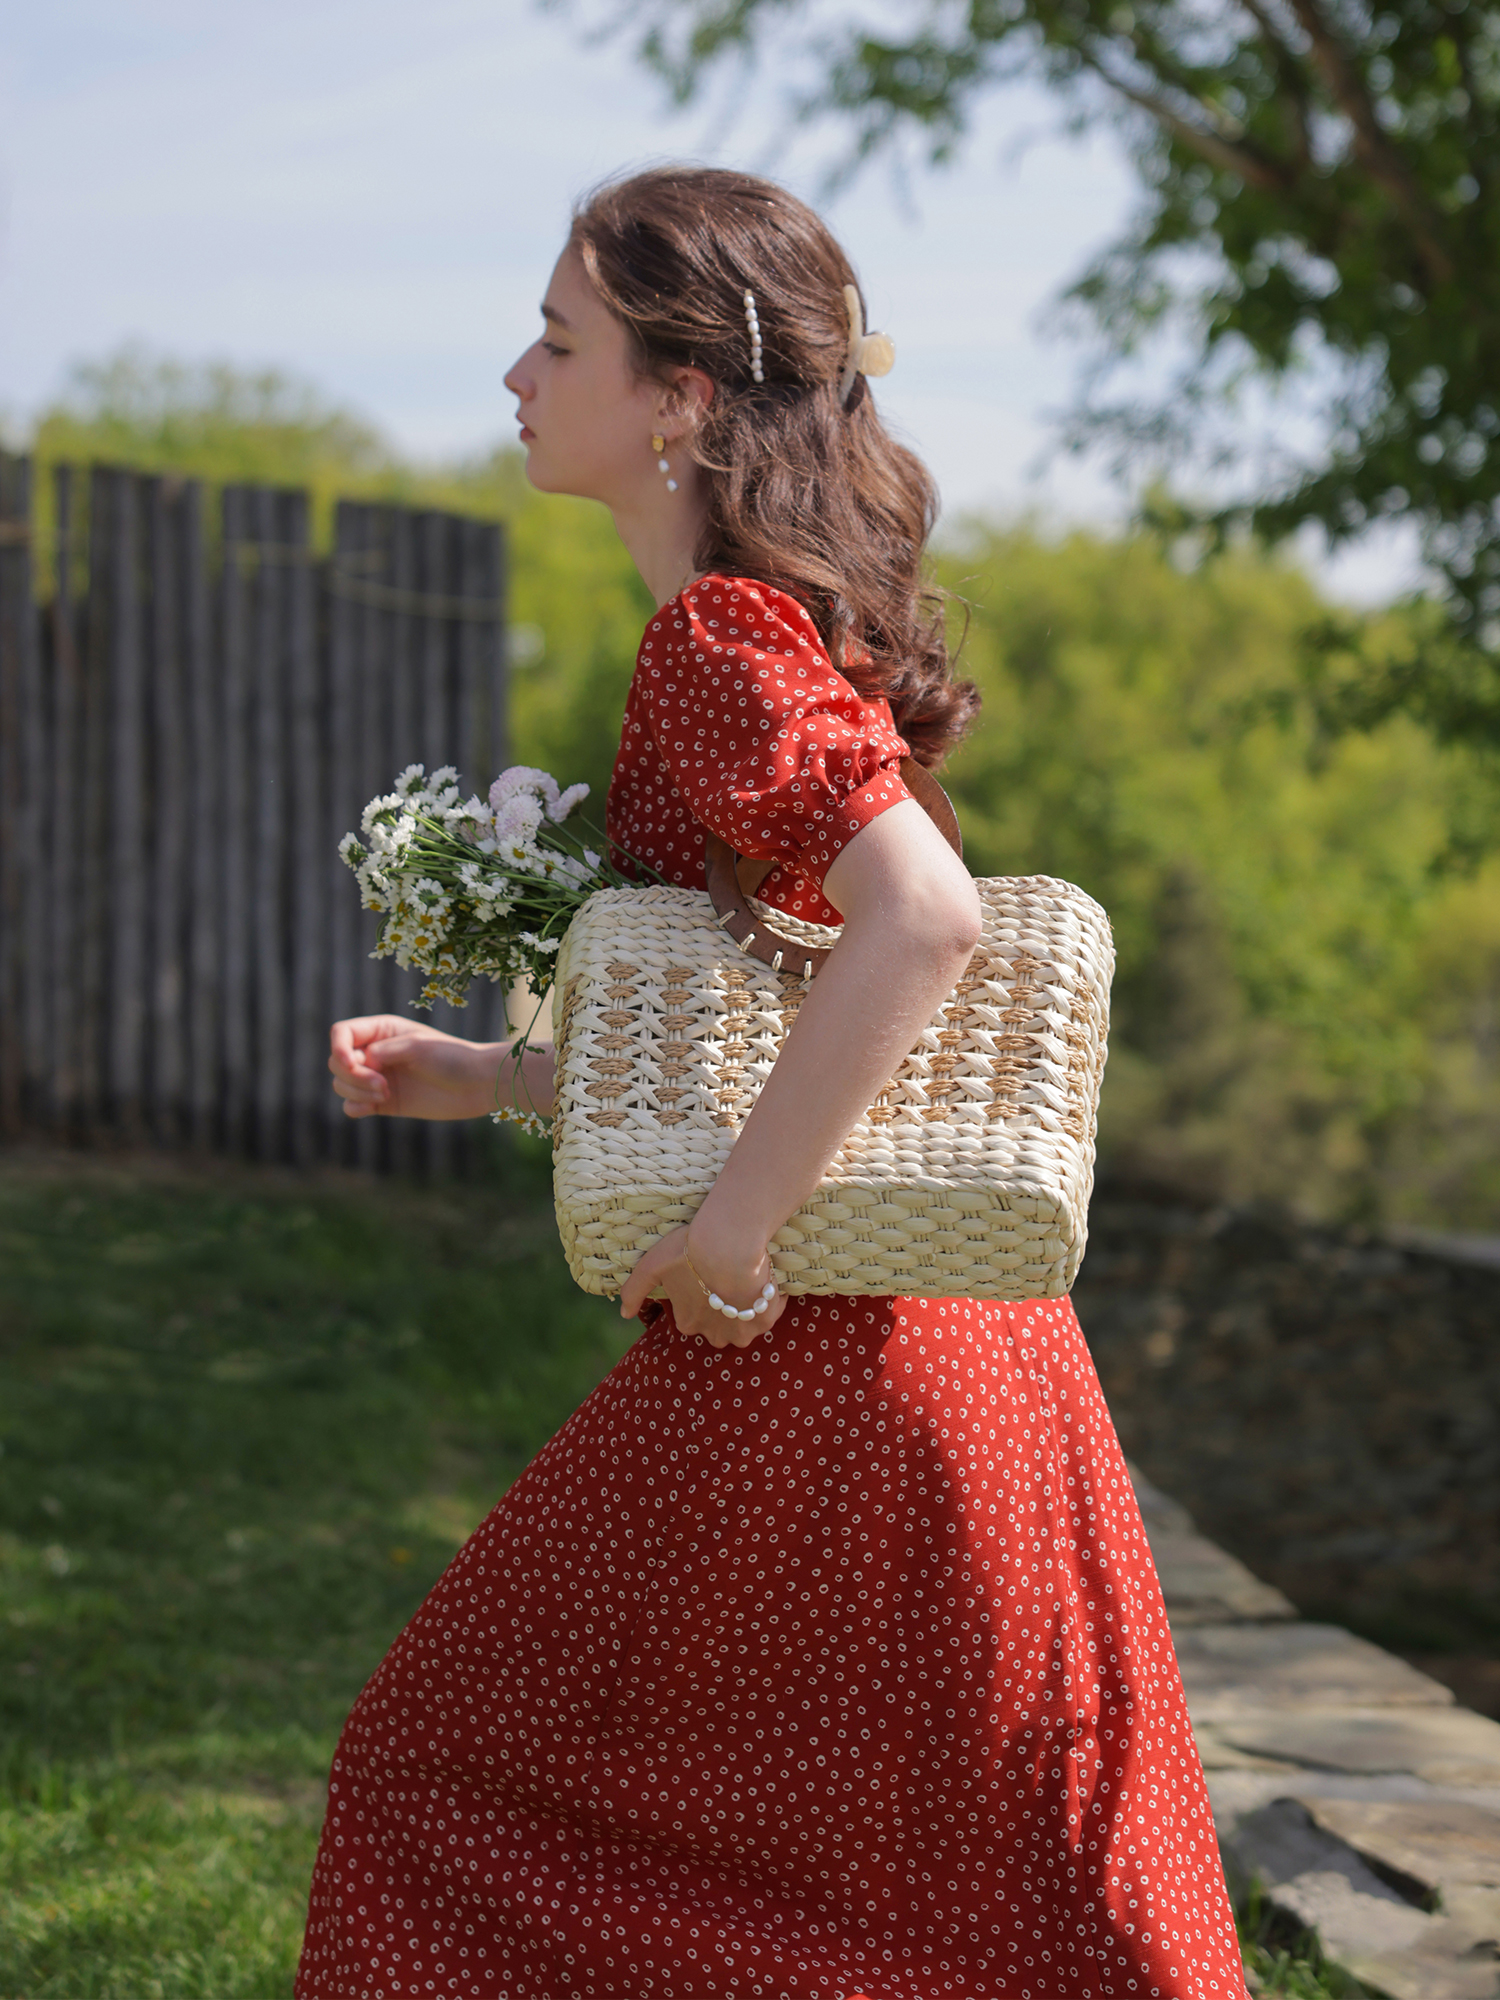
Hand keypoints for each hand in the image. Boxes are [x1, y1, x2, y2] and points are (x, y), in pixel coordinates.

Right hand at [328, 1015, 500, 1120]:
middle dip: (352, 1075)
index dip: (338, 1048)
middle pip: (337, 1062)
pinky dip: (355, 1106)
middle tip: (382, 1084)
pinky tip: (373, 1106)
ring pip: (341, 1084)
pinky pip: (352, 1105)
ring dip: (356, 1090)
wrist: (477, 1085)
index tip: (352, 1064)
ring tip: (385, 1094)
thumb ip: (384, 1051)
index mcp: (382, 1031)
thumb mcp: (418, 1047)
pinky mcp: (383, 1102)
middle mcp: (376, 1053)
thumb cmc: (452, 1058)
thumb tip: (358, 1062)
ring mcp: (378, 1078)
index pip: (341, 1033)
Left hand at [619, 1224, 787, 1348]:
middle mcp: (715, 1335)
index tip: (706, 1278)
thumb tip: (625, 1314)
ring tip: (749, 1279)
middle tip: (728, 1280)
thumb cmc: (689, 1253)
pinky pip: (770, 1311)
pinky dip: (770, 1299)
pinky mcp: (766, 1320)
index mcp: (689, 1323)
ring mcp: (742, 1331)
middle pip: (721, 1326)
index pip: (693, 1318)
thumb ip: (634, 1290)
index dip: (700, 1297)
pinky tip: (766, 1278)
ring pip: (745, 1323)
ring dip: (748, 1307)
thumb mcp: (652, 1267)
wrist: (729, 1246)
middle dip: (724, 1310)